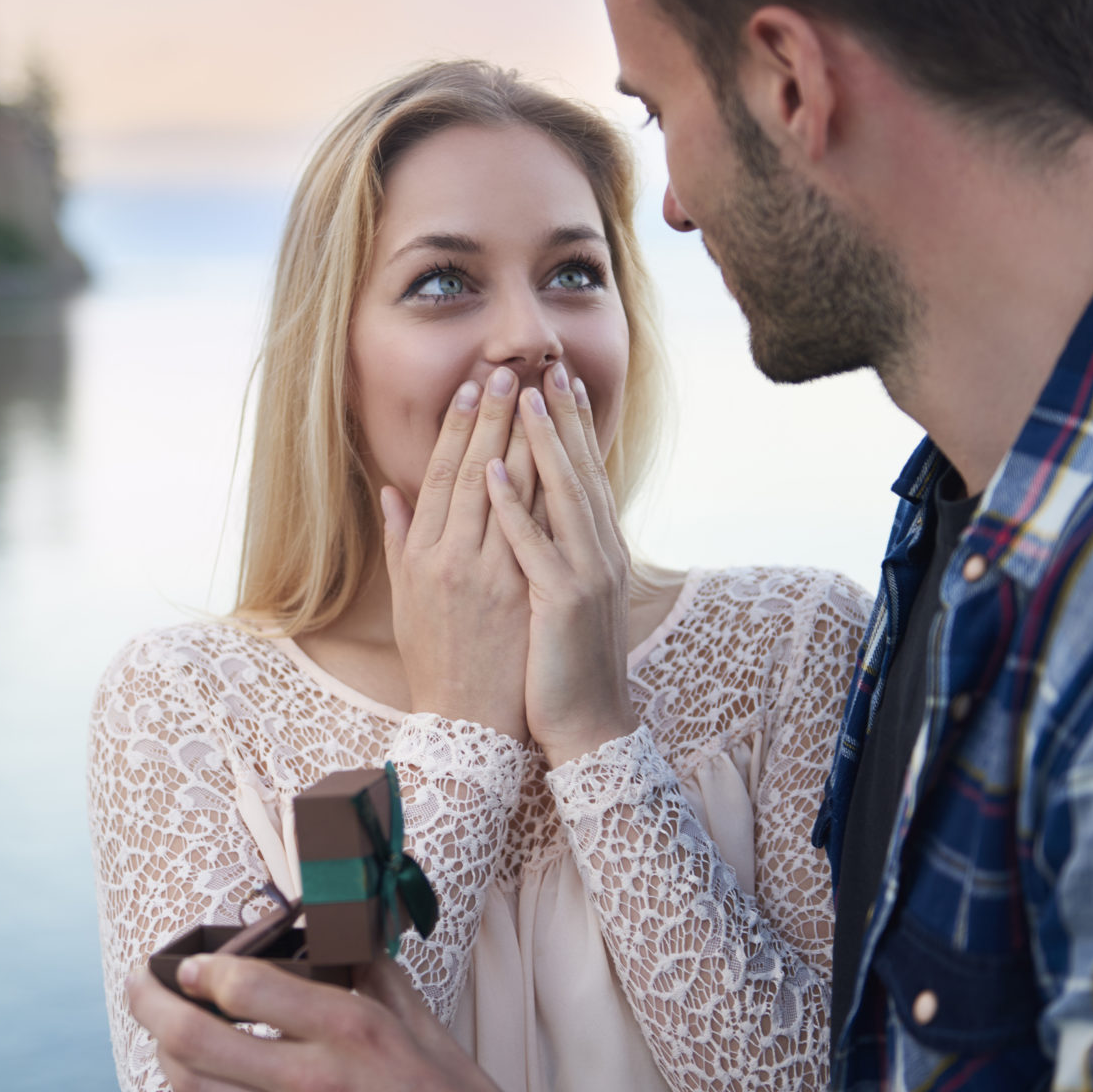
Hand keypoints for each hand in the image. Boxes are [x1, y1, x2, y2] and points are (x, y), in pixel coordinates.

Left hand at [125, 954, 565, 1091]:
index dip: (202, 968)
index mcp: (352, 1030)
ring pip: (193, 1091)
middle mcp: (315, 1083)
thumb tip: (339, 942)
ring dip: (165, 1059)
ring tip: (164, 1040)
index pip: (244, 985)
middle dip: (151, 1005)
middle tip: (140, 987)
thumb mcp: (428, 1030)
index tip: (190, 965)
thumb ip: (375, 979)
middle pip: (195, 1037)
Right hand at [380, 365, 539, 738]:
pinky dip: (545, 489)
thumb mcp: (406, 601)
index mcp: (422, 556)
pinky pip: (536, 529)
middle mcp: (452, 558)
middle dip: (494, 419)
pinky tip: (556, 455)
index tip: (474, 389)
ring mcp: (491, 574)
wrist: (470, 725)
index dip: (457, 429)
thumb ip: (400, 543)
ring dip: (526, 439)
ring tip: (541, 396)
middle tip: (511, 372)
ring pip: (510, 493)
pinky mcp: (523, 593)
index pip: (440, 475)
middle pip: (475, 471)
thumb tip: (391, 493)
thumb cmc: (437, 663)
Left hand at [483, 365, 635, 766]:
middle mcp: (598, 553)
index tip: (554, 383)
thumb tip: (530, 521)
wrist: (587, 725)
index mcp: (595, 551)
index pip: (581, 476)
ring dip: (539, 441)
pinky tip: (494, 467)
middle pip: (578, 471)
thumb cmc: (560, 664)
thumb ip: (542, 550)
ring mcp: (584, 573)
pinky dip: (512, 502)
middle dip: (560, 417)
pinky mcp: (561, 600)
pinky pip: (531, 542)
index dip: (569, 428)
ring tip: (518, 397)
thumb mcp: (556, 598)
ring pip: (560, 494)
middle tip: (545, 366)